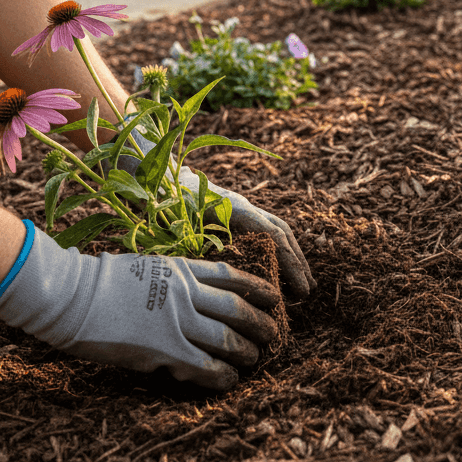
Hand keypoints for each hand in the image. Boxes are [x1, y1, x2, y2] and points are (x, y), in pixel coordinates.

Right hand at [0, 227, 278, 390]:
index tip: (275, 297)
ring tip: (256, 358)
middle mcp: (187, 294)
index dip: (259, 288)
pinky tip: (229, 380)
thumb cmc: (100, 281)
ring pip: (228, 338)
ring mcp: (178, 321)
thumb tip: (192, 296)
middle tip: (275, 334)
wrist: (71, 295)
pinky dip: (222, 374)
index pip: (233, 277)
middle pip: (239, 308)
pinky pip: (205, 365)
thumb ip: (174, 280)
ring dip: (247, 350)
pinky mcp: (165, 350)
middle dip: (262, 322)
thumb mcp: (148, 267)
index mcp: (183, 270)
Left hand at [120, 130, 315, 298]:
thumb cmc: (162, 198)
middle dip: (297, 261)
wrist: (154, 171)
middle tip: (308, 290)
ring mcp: (238, 206)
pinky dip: (275, 247)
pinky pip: (262, 228)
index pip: (274, 235)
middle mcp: (243, 205)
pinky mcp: (231, 211)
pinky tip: (273, 266)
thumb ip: (201, 240)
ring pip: (275, 228)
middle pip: (281, 232)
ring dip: (289, 253)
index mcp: (235, 208)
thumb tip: (223, 272)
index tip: (302, 288)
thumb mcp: (179, 221)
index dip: (291, 263)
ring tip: (298, 280)